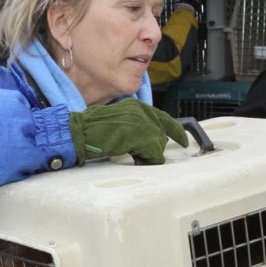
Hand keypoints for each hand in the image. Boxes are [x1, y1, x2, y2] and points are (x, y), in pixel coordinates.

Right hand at [69, 98, 188, 165]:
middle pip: (162, 132)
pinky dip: (148, 159)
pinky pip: (154, 153)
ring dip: (149, 153)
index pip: (162, 118)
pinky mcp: (141, 137)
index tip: (184, 140)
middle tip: (153, 156)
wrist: (81, 133)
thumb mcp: (118, 121)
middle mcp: (142, 112)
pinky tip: (137, 159)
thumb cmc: (92, 129)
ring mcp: (143, 124)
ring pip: (158, 143)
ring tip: (134, 155)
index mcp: (136, 107)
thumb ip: (134, 126)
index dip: (175, 131)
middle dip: (157, 146)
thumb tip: (147, 139)